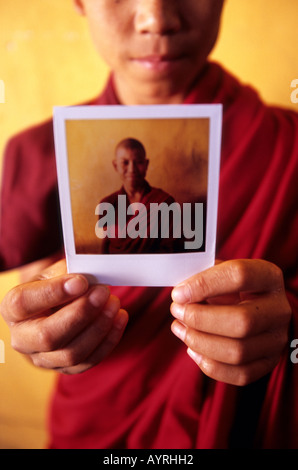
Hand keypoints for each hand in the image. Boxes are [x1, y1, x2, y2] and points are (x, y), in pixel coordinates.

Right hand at [0, 259, 127, 373]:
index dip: (53, 293)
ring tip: (114, 303)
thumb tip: (91, 277)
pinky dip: (109, 340)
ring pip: (71, 354)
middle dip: (81, 313)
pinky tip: (120, 318)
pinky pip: (88, 362)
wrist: (55, 309)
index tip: (80, 281)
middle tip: (103, 292)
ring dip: (98, 327)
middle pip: (48, 336)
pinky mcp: (65, 369)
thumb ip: (68, 272)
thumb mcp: (54, 273)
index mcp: (13, 309)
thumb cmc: (54, 287)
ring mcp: (43, 359)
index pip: (24, 303)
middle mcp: (22, 339)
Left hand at [170, 259, 291, 385]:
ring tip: (179, 328)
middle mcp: (279, 309)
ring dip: (199, 342)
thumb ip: (201, 277)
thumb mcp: (219, 272)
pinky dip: (210, 365)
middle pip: (242, 321)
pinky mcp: (269, 362)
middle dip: (200, 318)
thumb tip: (180, 294)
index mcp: (268, 277)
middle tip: (176, 311)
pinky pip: (240, 374)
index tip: (178, 293)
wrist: (251, 304)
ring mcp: (277, 339)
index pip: (240, 276)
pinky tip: (192, 349)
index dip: (204, 285)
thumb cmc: (228, 286)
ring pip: (238, 352)